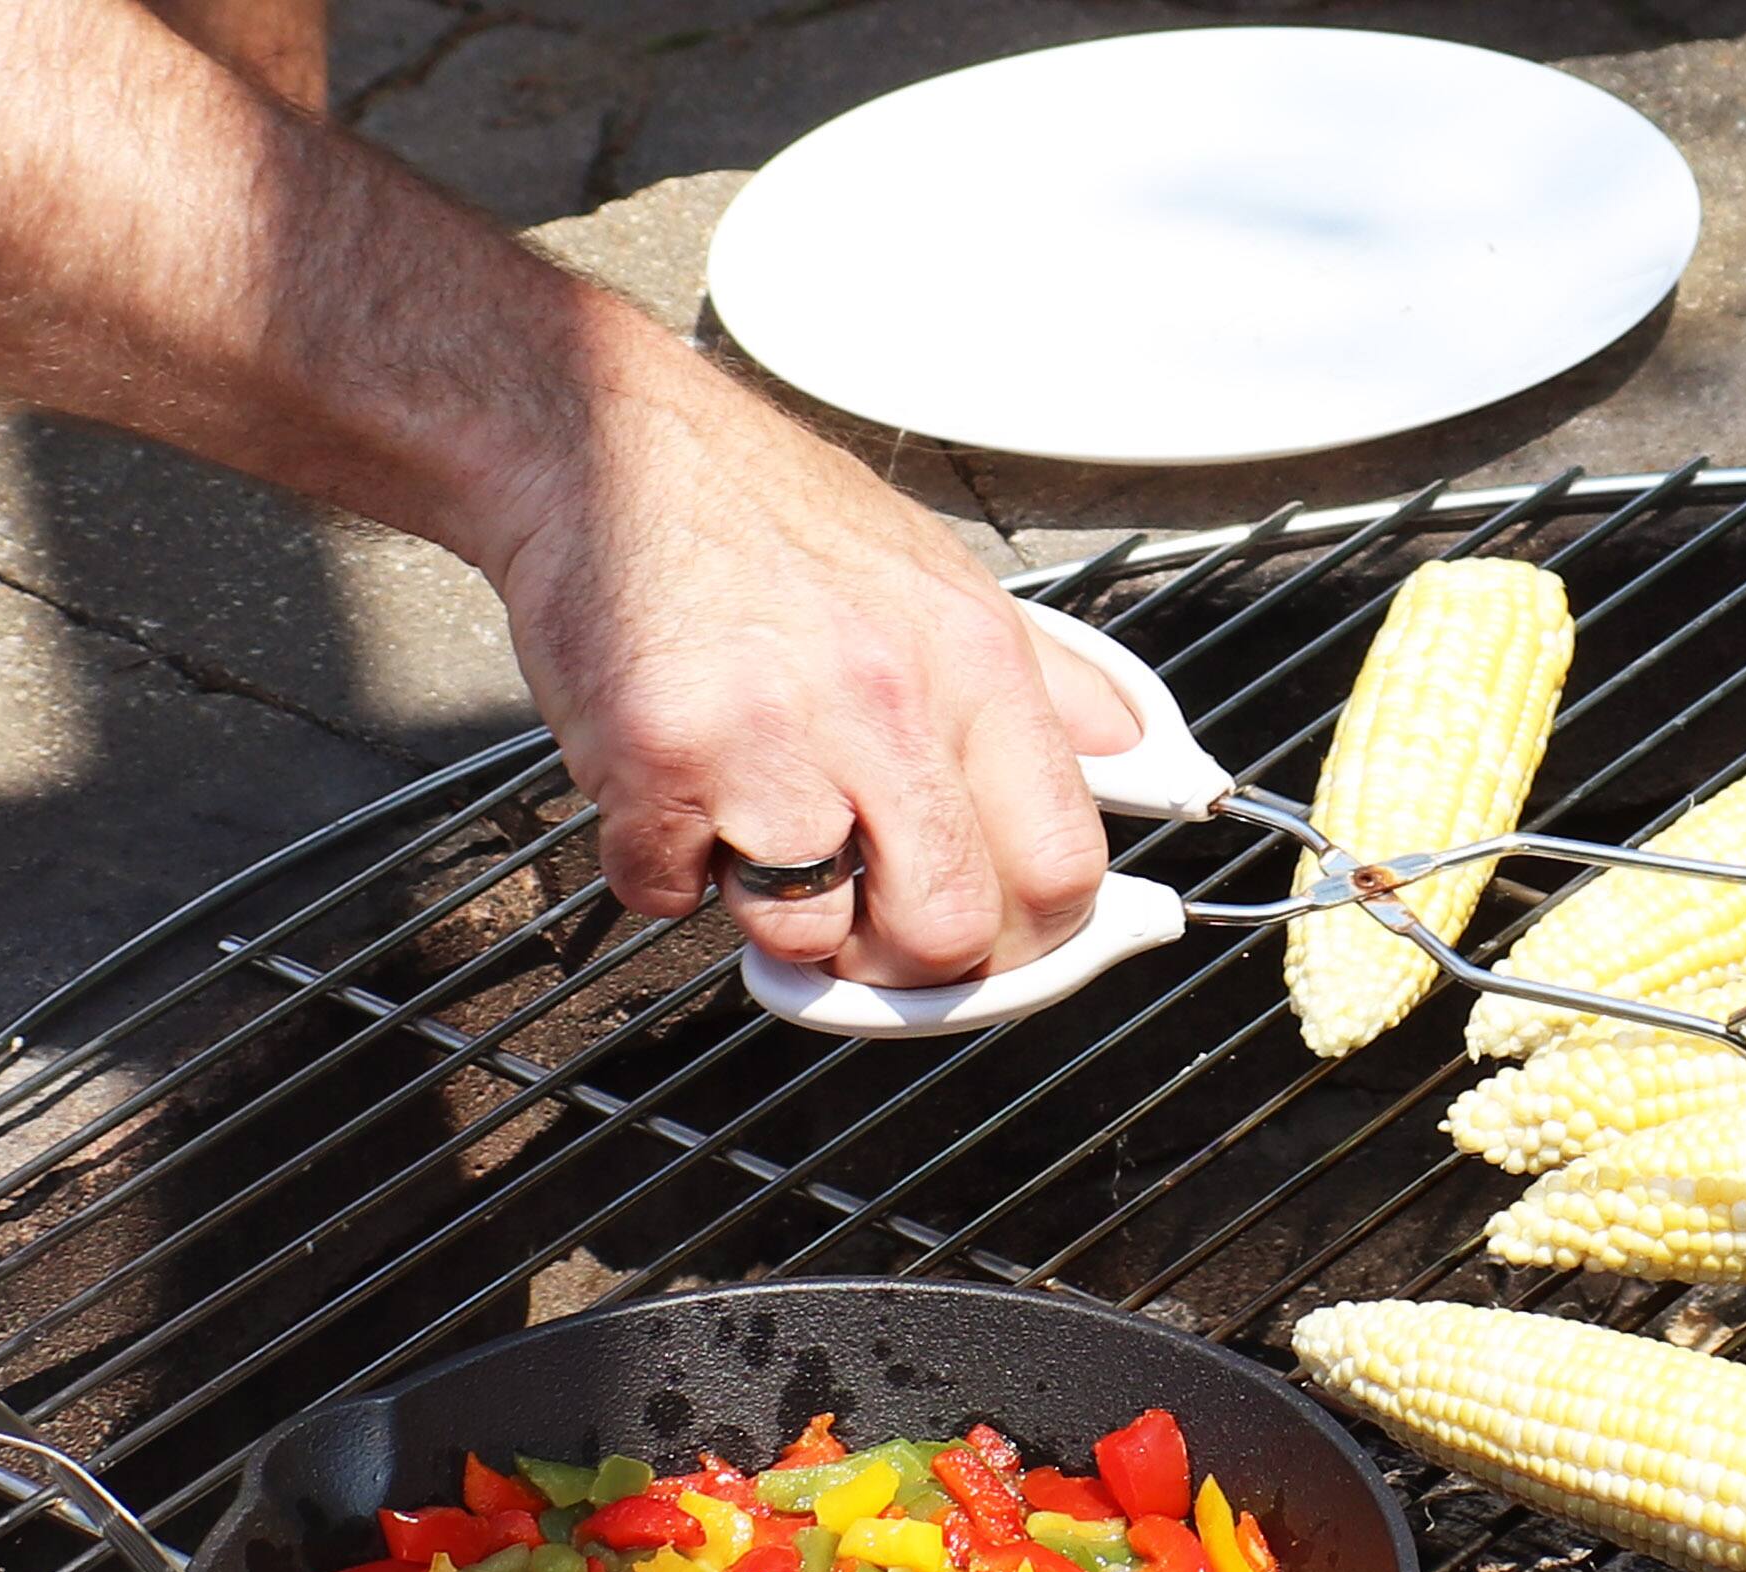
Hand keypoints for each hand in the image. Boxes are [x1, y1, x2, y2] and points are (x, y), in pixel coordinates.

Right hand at [481, 326, 1136, 985]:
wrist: (594, 439)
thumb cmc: (766, 516)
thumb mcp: (944, 577)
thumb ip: (1053, 690)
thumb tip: (1151, 767)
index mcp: (974, 661)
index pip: (1063, 867)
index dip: (1036, 935)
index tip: (998, 941)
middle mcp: (885, 700)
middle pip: (949, 934)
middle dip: (906, 959)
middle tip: (866, 912)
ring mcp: (768, 737)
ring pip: (808, 936)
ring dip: (774, 911)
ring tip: (754, 817)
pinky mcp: (656, 762)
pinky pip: (672, 895)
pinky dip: (663, 866)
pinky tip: (671, 784)